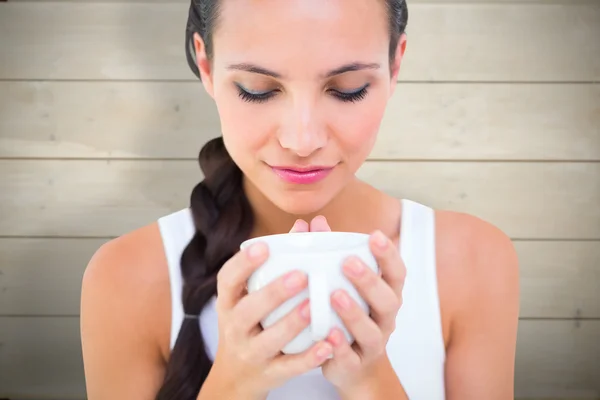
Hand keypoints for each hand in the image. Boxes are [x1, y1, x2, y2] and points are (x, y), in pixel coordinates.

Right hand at [210, 240, 333, 397]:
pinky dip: (308, 358)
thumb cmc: (250, 324)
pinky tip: (327, 345)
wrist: (236, 377)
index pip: (227, 280)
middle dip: (273, 293)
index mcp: (229, 303)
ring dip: (291, 323)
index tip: (264, 246)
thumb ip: (275, 263)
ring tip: (313, 306)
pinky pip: (289, 367)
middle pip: (248, 310)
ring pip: (269, 340)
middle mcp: (235, 328)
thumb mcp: (249, 297)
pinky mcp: (269, 374)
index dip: (243, 263)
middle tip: (300, 275)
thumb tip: (303, 225)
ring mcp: (251, 353)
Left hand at [290, 216, 405, 391]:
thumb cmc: (347, 315)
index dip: (389, 255)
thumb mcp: (343, 284)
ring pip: (371, 330)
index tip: (375, 235)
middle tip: (348, 263)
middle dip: (369, 280)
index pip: (396, 273)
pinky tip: (328, 333)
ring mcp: (373, 343)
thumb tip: (311, 223)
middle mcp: (385, 318)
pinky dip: (340, 346)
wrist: (354, 368)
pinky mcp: (355, 365)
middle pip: (387, 299)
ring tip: (335, 295)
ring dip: (354, 312)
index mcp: (386, 294)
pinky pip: (351, 357)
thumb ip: (329, 254)